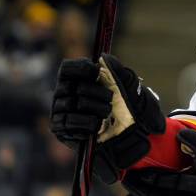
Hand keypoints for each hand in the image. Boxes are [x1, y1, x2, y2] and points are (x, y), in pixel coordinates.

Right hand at [50, 53, 165, 182]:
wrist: (132, 138)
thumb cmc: (131, 110)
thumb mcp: (131, 88)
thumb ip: (119, 71)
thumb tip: (103, 57)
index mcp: (80, 80)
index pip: (68, 68)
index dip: (80, 68)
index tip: (96, 72)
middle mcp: (66, 94)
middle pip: (71, 86)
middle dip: (95, 92)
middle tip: (110, 99)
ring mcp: (62, 112)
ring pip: (71, 104)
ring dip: (94, 108)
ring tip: (107, 114)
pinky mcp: (62, 130)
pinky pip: (68, 122)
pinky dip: (85, 123)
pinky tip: (97, 126)